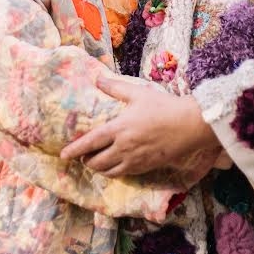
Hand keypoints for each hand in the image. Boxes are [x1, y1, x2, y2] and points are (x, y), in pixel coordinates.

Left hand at [60, 73, 219, 175]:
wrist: (190, 125)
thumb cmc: (163, 106)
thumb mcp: (138, 93)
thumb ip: (116, 87)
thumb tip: (98, 79)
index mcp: (119, 129)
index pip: (90, 142)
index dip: (75, 149)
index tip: (63, 155)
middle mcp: (124, 148)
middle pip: (97, 161)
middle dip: (86, 160)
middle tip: (82, 156)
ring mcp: (135, 160)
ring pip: (109, 171)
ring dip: (99, 169)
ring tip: (96, 163)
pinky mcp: (146, 167)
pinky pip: (124, 174)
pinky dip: (114, 172)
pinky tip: (115, 167)